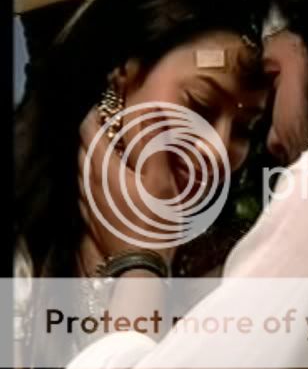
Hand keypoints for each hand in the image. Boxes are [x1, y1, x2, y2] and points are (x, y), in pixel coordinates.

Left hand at [78, 105, 178, 268]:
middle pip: (85, 144)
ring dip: (100, 152)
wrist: (139, 264)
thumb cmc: (154, 223)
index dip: (101, 110)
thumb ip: (153, 145)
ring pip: (86, 165)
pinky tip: (117, 179)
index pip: (89, 127)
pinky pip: (90, 185)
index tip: (117, 104)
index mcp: (103, 167)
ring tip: (121, 148)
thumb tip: (151, 113)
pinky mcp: (92, 215)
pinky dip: (100, 174)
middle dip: (101, 130)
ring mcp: (88, 199)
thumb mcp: (161, 180)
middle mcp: (89, 180)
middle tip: (123, 124)